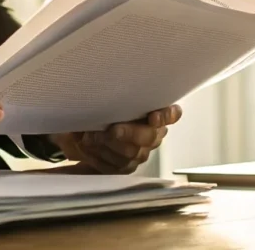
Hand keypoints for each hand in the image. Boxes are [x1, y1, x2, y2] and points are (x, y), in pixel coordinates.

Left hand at [51, 105, 182, 174]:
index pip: (172, 114)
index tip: (153, 116)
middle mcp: (152, 134)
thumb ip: (122, 95)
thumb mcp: (110, 97)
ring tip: (91, 136)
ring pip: (132, 153)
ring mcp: (140, 152)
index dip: (166, 116)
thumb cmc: (102, 110)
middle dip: (130, 133)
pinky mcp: (126, 168)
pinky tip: (90, 146)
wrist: (82, 132)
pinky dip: (100, 155)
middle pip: (150, 136)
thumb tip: (117, 86)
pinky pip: (117, 166)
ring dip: (109, 144)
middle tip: (113, 129)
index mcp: (155, 112)